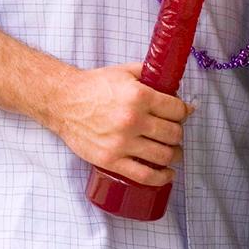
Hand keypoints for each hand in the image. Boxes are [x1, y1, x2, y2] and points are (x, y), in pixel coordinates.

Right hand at [42, 62, 193, 185]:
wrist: (64, 101)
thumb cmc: (94, 86)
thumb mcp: (125, 72)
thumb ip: (149, 73)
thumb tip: (171, 80)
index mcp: (139, 96)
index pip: (176, 110)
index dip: (184, 112)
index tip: (183, 114)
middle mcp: (133, 120)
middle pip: (173, 134)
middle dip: (179, 134)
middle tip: (175, 133)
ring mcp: (122, 142)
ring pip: (162, 155)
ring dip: (174, 155)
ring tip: (173, 153)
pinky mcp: (111, 160)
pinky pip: (143, 174)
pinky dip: (161, 177)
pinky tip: (167, 174)